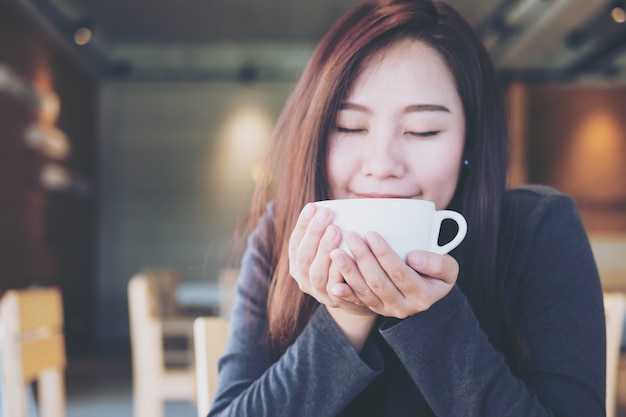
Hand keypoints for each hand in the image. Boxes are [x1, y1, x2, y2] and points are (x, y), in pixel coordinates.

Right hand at [288, 203, 372, 315]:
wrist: (356, 295)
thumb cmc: (344, 262)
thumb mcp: (330, 247)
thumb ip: (328, 230)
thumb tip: (333, 203)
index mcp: (297, 263)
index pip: (295, 243)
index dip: (302, 225)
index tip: (313, 206)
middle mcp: (303, 279)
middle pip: (304, 256)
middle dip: (314, 233)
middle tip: (326, 214)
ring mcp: (318, 292)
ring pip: (316, 273)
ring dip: (324, 250)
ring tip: (335, 230)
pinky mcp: (335, 301)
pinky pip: (334, 288)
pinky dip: (338, 272)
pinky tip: (344, 256)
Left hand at [329, 231, 458, 318]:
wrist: (428, 292)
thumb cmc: (437, 273)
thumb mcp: (449, 268)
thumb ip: (438, 263)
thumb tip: (414, 257)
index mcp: (423, 296)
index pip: (399, 273)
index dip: (384, 254)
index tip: (371, 233)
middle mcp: (404, 307)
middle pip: (378, 282)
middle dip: (362, 258)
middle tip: (350, 236)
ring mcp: (387, 310)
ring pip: (365, 293)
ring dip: (349, 272)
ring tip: (336, 252)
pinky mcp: (374, 309)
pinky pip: (357, 302)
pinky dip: (344, 293)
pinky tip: (333, 284)